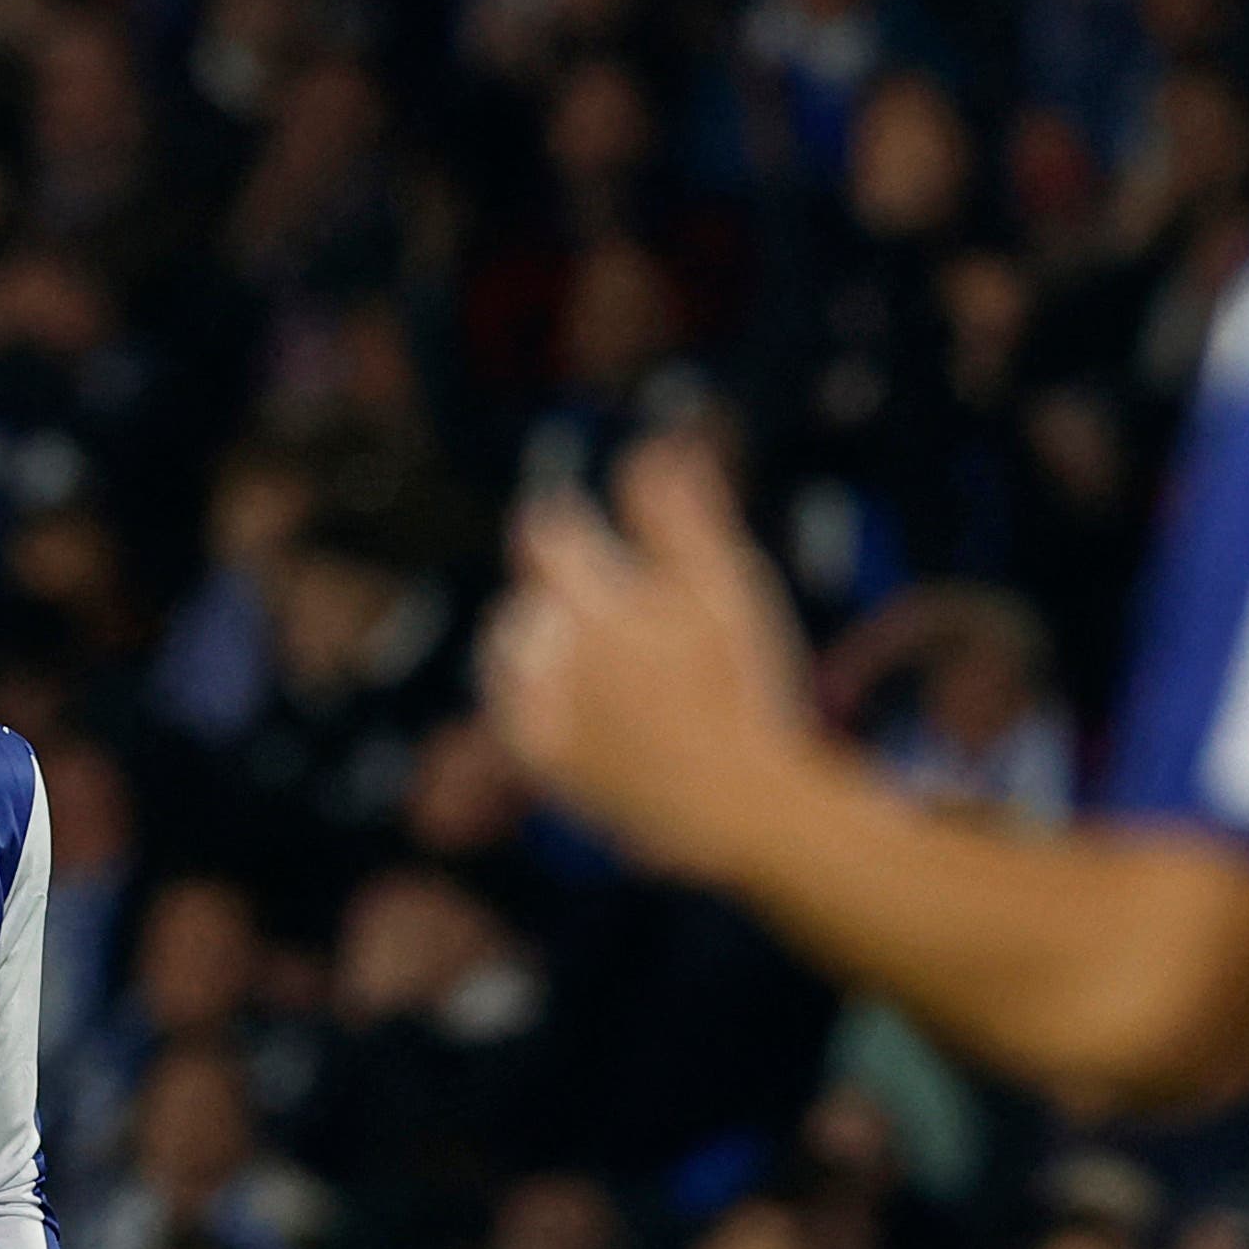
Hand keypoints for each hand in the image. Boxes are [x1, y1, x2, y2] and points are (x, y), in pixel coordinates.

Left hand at [483, 431, 813, 884]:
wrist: (734, 803)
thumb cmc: (741, 686)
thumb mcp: (723, 586)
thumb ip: (679, 513)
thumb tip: (652, 444)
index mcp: (595, 598)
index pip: (546, 533)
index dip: (560, 522)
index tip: (574, 521)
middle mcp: (553, 650)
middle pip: (529, 592)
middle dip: (556, 587)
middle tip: (592, 594)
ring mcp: (539, 706)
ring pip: (509, 646)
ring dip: (532, 634)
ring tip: (573, 640)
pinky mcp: (537, 757)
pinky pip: (507, 706)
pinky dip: (524, 691)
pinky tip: (559, 692)